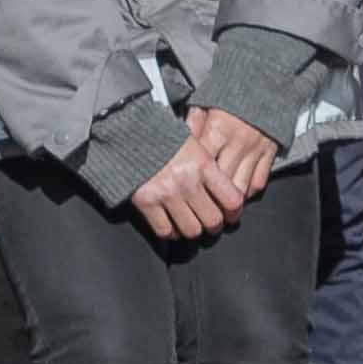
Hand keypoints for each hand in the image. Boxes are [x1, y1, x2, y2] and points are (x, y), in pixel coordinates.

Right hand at [131, 107, 277, 240]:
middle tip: (211, 223)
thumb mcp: (193, 139)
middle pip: (213, 220)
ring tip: (192, 224)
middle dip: (214, 225)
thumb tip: (227, 187)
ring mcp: (166, 193)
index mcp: (203, 163)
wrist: (128, 131)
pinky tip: (172, 225)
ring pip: (191, 230)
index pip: (232, 199)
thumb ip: (209, 164)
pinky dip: (170, 232)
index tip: (231, 215)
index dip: (234, 213)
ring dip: (193, 230)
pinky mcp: (146, 202)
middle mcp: (187, 181)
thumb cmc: (162, 133)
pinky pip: (165, 231)